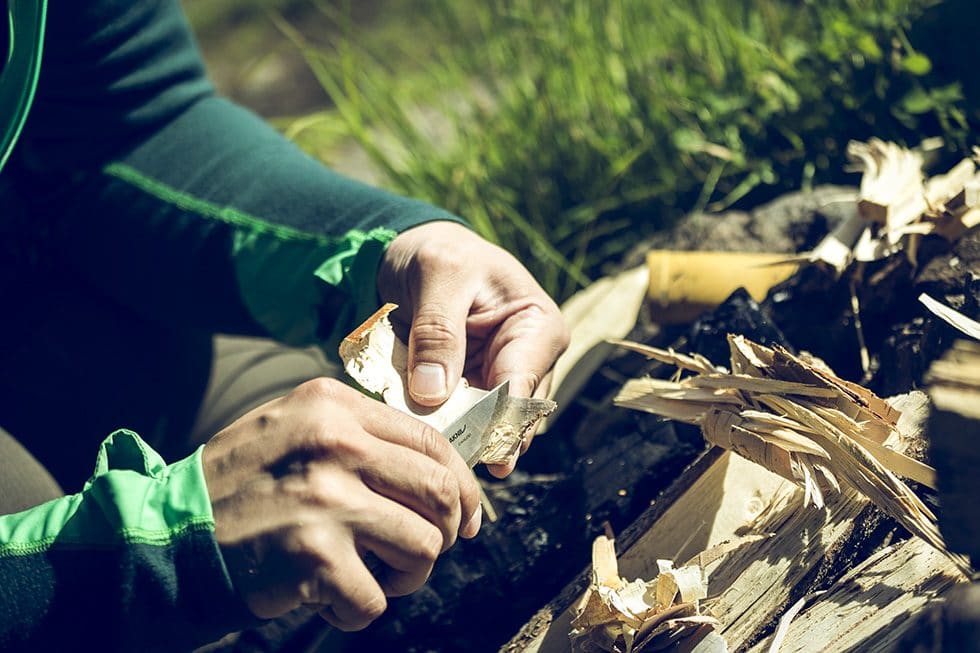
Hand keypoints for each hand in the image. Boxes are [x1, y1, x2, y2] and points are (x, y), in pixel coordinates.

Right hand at [202, 378, 480, 630]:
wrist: (165, 535)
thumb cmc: (239, 486)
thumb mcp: (293, 428)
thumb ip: (358, 434)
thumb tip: (435, 468)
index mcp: (332, 406)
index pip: (430, 439)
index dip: (460, 484)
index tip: (467, 515)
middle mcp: (335, 443)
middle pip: (440, 491)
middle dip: (447, 531)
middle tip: (427, 551)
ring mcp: (326, 499)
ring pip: (423, 546)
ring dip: (407, 575)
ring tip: (374, 577)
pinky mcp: (313, 556)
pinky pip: (375, 598)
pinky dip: (357, 608)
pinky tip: (326, 597)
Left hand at [378, 221, 568, 476]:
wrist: (420, 250)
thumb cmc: (441, 253)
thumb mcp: (438, 276)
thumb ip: (437, 332)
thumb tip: (433, 394)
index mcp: (539, 328)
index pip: (523, 389)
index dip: (498, 425)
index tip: (473, 454)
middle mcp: (530, 362)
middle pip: (508, 418)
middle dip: (474, 439)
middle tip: (441, 461)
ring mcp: (499, 381)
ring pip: (483, 428)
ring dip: (453, 438)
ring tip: (423, 450)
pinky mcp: (472, 392)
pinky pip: (457, 421)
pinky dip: (437, 428)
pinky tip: (415, 437)